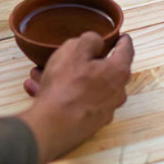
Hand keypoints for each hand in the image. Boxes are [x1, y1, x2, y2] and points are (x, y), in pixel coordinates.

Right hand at [19, 32, 133, 163]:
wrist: (53, 125)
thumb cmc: (66, 85)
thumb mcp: (75, 50)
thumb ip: (90, 40)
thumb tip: (97, 42)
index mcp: (117, 72)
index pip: (126, 52)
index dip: (123, 42)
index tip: (122, 37)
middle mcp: (116, 93)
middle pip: (104, 71)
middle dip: (84, 62)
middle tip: (70, 55)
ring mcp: (103, 110)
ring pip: (85, 88)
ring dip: (66, 79)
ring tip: (40, 73)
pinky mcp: (89, 123)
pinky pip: (76, 102)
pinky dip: (62, 94)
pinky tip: (37, 89)